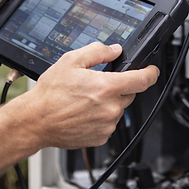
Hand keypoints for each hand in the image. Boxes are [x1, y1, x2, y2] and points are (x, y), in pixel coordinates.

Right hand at [21, 42, 159, 149]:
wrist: (36, 121)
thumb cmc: (50, 94)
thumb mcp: (71, 61)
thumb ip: (97, 51)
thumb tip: (114, 50)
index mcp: (106, 87)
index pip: (142, 80)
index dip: (150, 73)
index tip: (152, 71)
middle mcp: (110, 108)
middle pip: (129, 94)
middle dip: (119, 87)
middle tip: (97, 85)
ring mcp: (107, 125)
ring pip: (118, 110)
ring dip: (109, 103)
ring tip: (84, 101)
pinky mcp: (100, 138)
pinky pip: (108, 124)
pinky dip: (101, 118)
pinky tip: (83, 113)